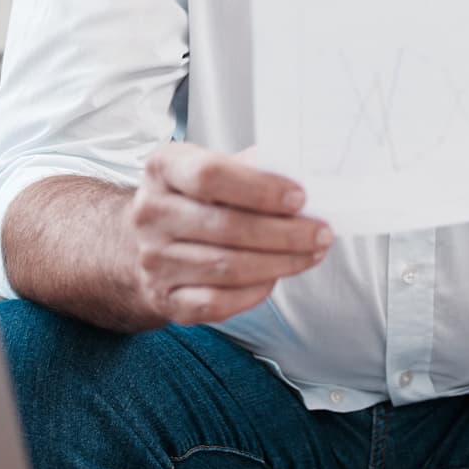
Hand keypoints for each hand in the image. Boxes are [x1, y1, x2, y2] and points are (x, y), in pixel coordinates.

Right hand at [130, 143, 332, 325]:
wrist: (146, 241)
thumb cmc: (195, 197)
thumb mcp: (212, 166)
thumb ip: (250, 167)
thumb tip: (305, 173)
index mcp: (163, 167)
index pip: (209, 174)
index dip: (259, 188)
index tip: (300, 197)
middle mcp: (151, 212)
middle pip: (225, 226)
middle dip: (284, 232)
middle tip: (322, 232)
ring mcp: (153, 259)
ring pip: (227, 267)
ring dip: (279, 262)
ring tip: (312, 253)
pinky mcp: (164, 298)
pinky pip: (216, 302)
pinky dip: (254, 292)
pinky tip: (277, 277)